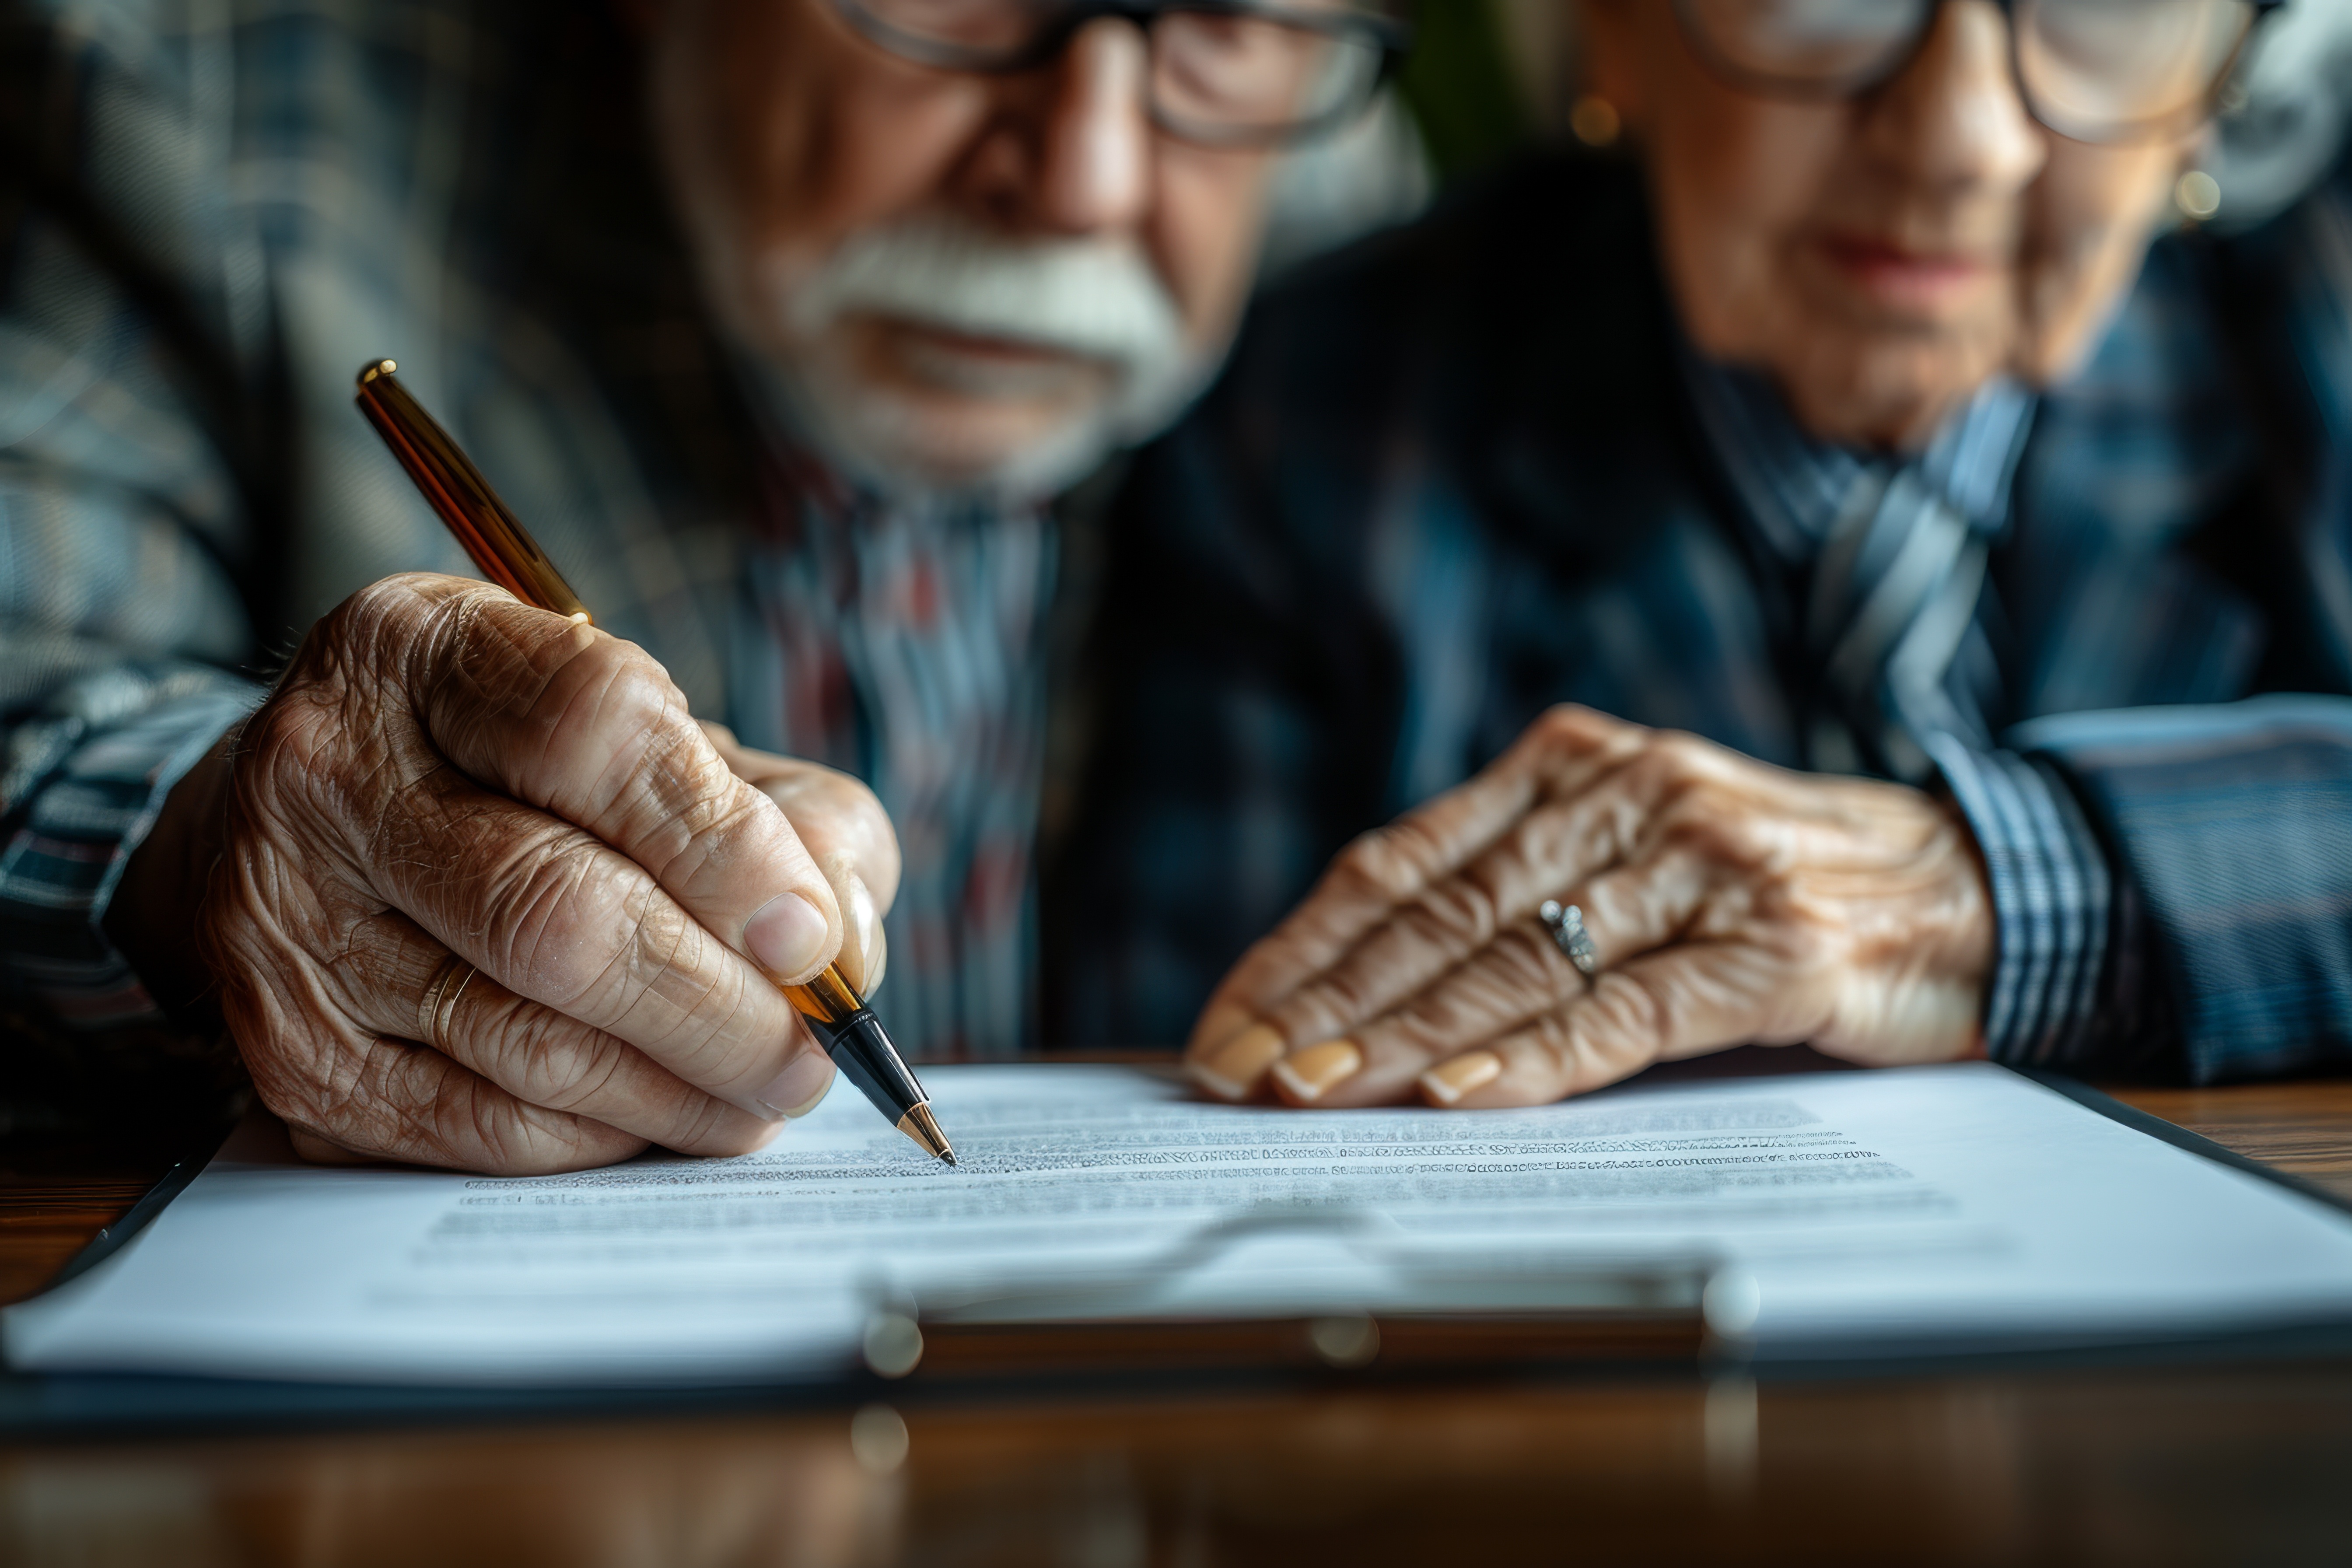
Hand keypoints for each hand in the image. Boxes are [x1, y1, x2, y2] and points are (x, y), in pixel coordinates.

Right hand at [128, 573, 895, 1171]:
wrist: (312, 837)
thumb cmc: (527, 780)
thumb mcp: (659, 738)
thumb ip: (786, 812)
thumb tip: (839, 943)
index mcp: (426, 647)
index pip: (593, 729)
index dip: (725, 842)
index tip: (810, 932)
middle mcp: (332, 771)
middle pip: (558, 912)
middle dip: (720, 1006)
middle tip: (811, 1054)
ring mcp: (290, 919)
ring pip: (527, 1041)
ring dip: (680, 1090)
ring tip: (763, 1093)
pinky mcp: (288, 1053)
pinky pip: (478, 1126)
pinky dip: (599, 1137)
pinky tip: (660, 1117)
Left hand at [1184, 705, 1992, 1108]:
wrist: (1971, 888)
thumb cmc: (1770, 886)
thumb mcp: (1630, 859)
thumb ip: (1519, 898)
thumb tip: (1364, 994)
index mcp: (1573, 766)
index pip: (1400, 866)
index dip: (1302, 947)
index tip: (1225, 1020)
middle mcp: (1627, 797)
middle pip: (1439, 915)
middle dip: (1325, 1003)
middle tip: (1237, 1072)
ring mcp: (1703, 866)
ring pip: (1518, 961)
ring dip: (1405, 1036)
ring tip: (1315, 1091)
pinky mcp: (1773, 945)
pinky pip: (1630, 1009)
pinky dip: (1541, 1057)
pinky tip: (1464, 1096)